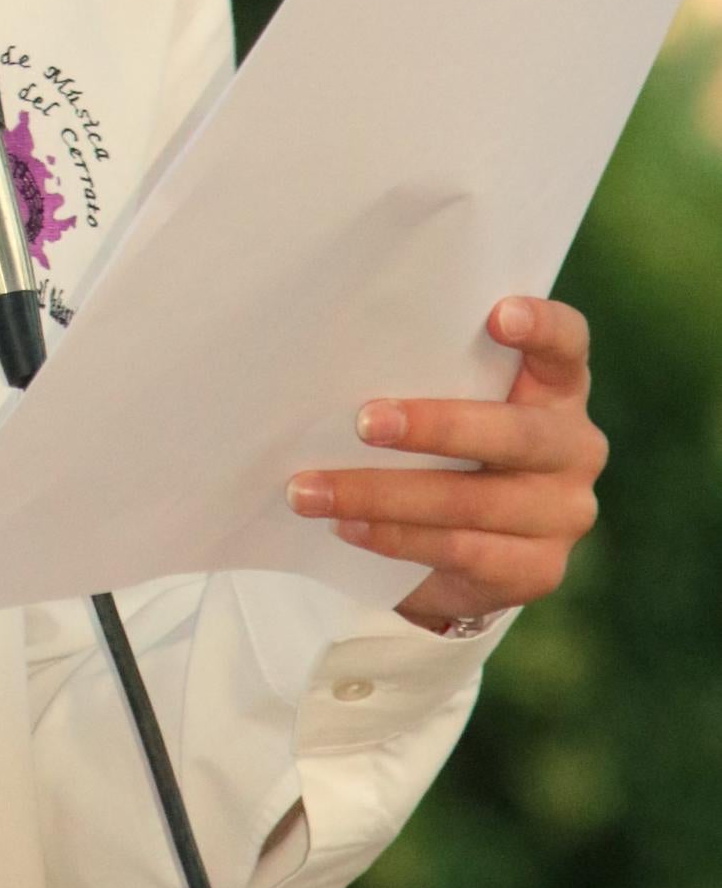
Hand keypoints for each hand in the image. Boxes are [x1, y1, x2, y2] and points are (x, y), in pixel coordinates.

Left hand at [284, 296, 607, 631]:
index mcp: (557, 389)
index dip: (543, 327)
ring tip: (312, 490)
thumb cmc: (446, 448)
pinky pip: (459, 550)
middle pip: (516, 433)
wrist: (466, 552)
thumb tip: (335, 357)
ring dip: (381, 494)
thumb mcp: (448, 404)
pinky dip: (394, 538)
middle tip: (364, 423)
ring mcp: (563, 513)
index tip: (498, 316)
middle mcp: (574, 448)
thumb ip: (427, 378)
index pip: (568, 345)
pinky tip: (347, 527)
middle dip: (435, 427)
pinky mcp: (538, 570)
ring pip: (471, 502)